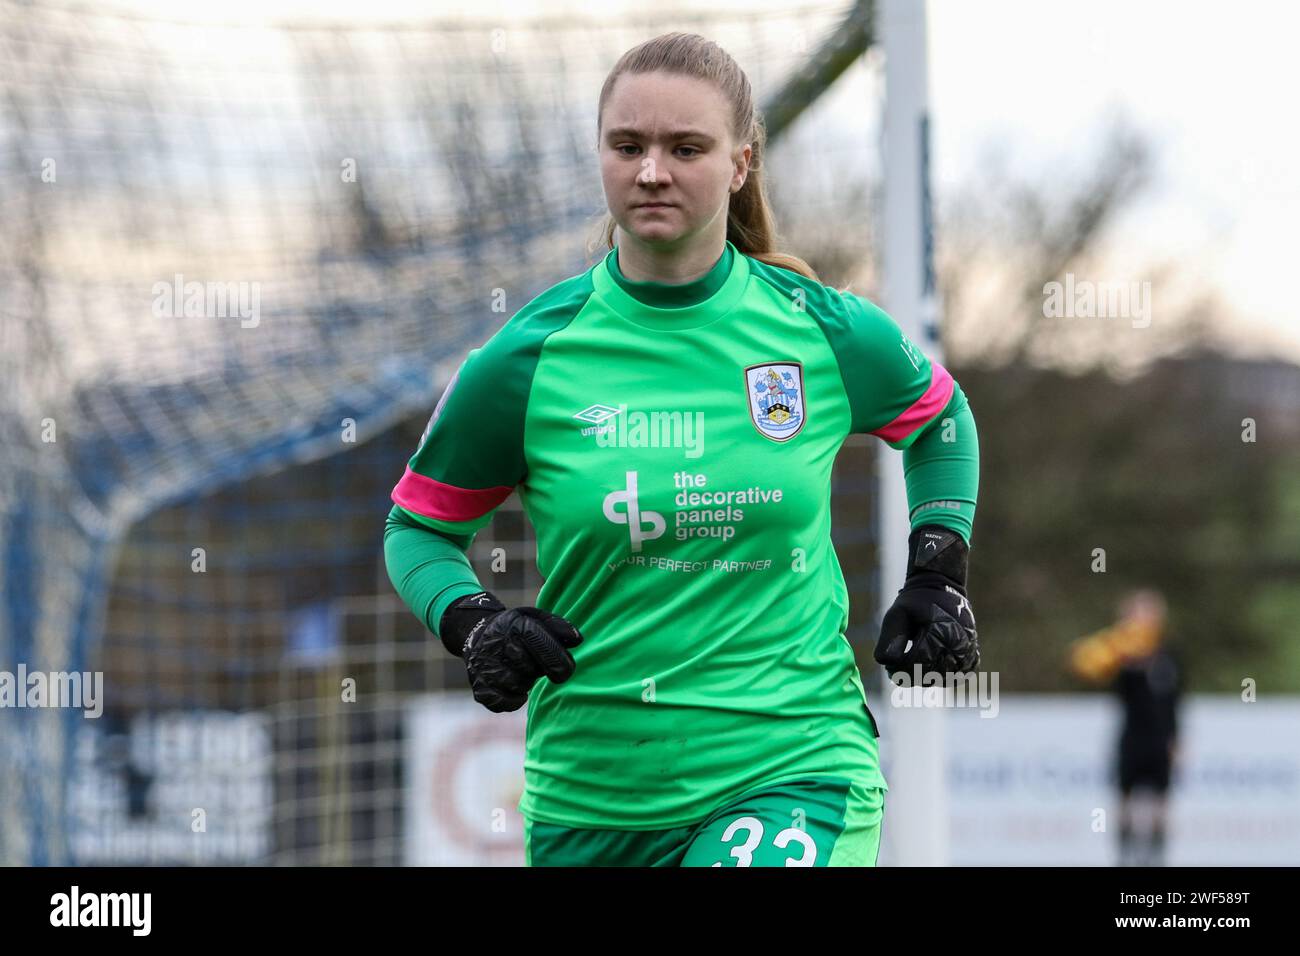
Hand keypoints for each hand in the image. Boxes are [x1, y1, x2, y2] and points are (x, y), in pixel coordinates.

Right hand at [440, 591, 583, 712]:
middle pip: (529, 667)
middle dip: (537, 669)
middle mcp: (496, 644)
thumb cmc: (518, 630)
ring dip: (525, 682)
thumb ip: (558, 627)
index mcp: (514, 625)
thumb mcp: (536, 618)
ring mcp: (485, 666)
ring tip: (521, 671)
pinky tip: (515, 689)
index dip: (555, 657)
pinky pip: (501, 703)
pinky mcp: (479, 687)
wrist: (480, 635)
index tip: (566, 669)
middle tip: (534, 663)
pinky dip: (512, 700)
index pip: (538, 641)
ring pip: (516, 685)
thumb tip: (577, 639)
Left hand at [873, 526, 978, 683]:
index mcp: (942, 631)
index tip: (889, 669)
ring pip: (943, 679)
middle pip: (931, 674)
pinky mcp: (972, 656)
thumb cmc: (915, 602)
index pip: (918, 663)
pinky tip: (929, 665)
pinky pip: (956, 677)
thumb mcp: (897, 613)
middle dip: (910, 674)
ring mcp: (968, 651)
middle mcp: (959, 643)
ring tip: (912, 663)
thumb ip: (890, 637)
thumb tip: (886, 663)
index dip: (900, 670)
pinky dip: (941, 676)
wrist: (942, 589)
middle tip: (897, 668)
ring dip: (925, 676)